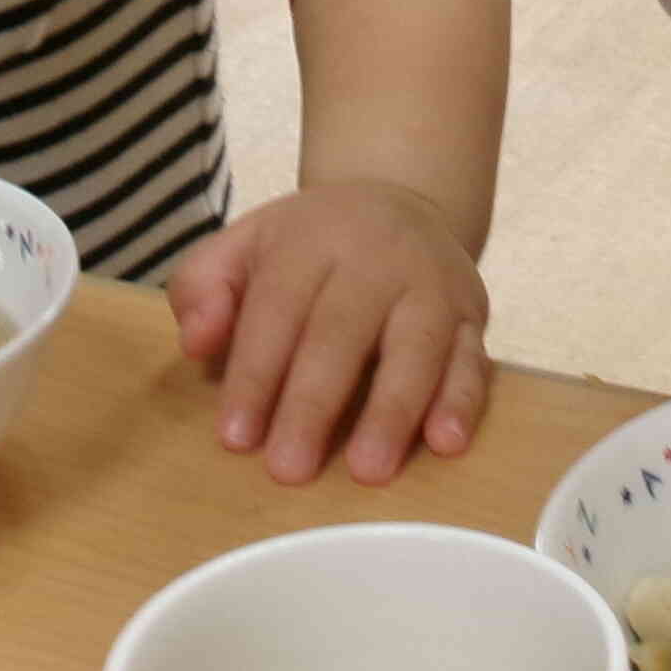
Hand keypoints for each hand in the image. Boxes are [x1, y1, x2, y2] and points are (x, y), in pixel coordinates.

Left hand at [169, 180, 492, 486]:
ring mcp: (432, 285)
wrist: (399, 200)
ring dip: (392, 411)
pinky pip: (474, 359)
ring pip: (415, 347)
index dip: (255, 373)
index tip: (235, 437)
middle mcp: (378, 256)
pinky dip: (462, 402)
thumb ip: (203, 288)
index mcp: (311, 238)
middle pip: (342, 331)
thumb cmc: (308, 247)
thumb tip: (196, 342)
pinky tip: (446, 443)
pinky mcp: (474, 315)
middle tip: (289, 469)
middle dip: (314, 404)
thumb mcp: (243, 247)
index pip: (278, 307)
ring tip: (368, 470)